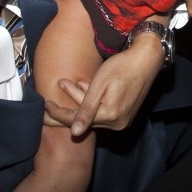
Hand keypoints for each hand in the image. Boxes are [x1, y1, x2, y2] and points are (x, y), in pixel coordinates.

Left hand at [44, 33, 162, 135]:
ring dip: (80, 100)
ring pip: (94, 114)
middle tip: (48, 102)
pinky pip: (104, 111)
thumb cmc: (122, 67)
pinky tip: (85, 87)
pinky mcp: (126, 113)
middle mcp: (117, 123)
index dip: (58, 114)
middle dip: (67, 106)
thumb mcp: (99, 85)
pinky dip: (93, 101)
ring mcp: (123, 120)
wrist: (147, 58)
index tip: (44, 106)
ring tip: (67, 84)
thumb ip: (86, 109)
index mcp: (110, 116)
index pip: (75, 120)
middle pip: (84, 118)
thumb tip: (74, 133)